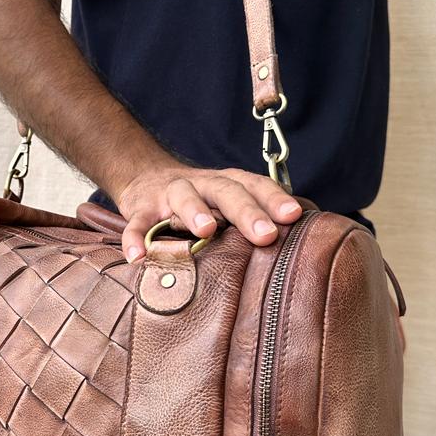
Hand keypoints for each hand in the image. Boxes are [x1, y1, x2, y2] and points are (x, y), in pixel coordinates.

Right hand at [113, 164, 301, 262]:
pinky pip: (138, 223)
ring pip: (184, 197)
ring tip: (206, 231)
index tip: (293, 216)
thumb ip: (255, 218)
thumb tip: (299, 246)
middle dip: (247, 212)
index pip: (256, 186)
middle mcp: (202, 184)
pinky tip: (139, 258)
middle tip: (266, 235)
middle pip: (227, 191)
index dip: (274, 199)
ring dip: (195, 211)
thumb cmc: (200, 201)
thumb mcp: (227, 202)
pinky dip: (136, 238)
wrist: (146, 177)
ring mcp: (170, 195)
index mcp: (228, 184)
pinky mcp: (142, 208)